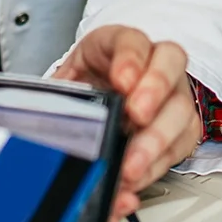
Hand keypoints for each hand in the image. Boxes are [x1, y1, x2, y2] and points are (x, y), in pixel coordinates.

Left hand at [52, 26, 201, 221]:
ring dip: (155, 141)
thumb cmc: (89, 83)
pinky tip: (134, 181)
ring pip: (180, 111)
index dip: (130, 59)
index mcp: (122, 45)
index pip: (132, 41)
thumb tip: (41, 119)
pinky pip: (177, 149)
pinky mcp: (179, 130)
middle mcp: (155, 65)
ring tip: (131, 165)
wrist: (101, 95)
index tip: (121, 81)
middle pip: (169, 68)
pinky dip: (154, 169)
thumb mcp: (68, 80)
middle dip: (153, 94)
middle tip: (135, 116)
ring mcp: (172, 96)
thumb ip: (60, 94)